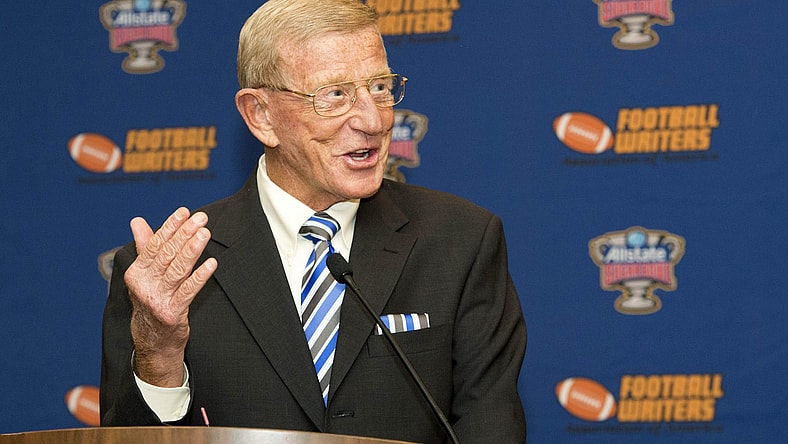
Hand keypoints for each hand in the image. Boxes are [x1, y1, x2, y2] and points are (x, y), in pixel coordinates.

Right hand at [125, 207, 216, 386]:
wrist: (152, 341)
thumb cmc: (152, 301)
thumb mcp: (144, 276)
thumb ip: (144, 247)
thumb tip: (137, 221)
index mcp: (136, 273)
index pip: (154, 244)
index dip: (170, 226)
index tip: (184, 212)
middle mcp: (144, 285)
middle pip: (167, 254)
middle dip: (185, 233)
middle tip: (201, 218)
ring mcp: (157, 299)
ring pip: (178, 269)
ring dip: (193, 249)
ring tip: (205, 233)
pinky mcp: (172, 312)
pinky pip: (188, 290)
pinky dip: (200, 276)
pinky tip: (211, 263)